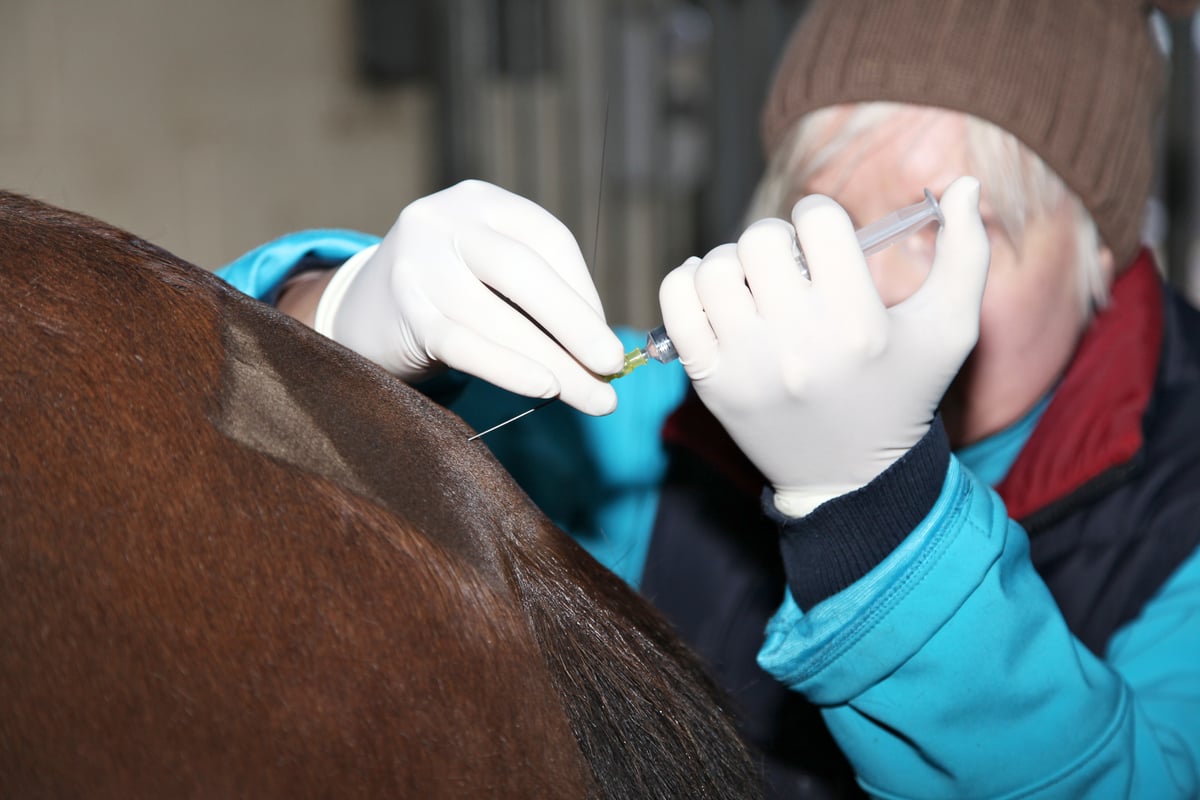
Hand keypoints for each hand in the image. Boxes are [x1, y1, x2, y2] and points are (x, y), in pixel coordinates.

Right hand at [314, 180, 624, 414]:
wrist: (361, 312)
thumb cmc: (448, 294)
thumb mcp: (490, 271)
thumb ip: (540, 293)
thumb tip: (606, 349)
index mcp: (479, 202)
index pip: (548, 239)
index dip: (585, 292)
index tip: (609, 341)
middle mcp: (444, 220)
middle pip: (523, 271)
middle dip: (576, 324)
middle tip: (614, 367)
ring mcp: (417, 263)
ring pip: (496, 315)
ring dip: (553, 362)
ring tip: (591, 397)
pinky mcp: (402, 310)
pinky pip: (464, 343)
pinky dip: (509, 368)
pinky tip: (544, 389)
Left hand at [659, 177, 988, 516]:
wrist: (853, 478)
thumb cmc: (904, 393)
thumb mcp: (951, 329)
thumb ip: (968, 253)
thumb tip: (967, 182)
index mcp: (858, 323)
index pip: (816, 220)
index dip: (820, 219)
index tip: (826, 245)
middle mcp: (798, 344)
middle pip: (759, 239)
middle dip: (777, 240)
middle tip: (791, 265)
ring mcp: (748, 365)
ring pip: (714, 268)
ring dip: (733, 264)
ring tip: (756, 284)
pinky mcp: (711, 383)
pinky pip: (675, 304)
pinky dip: (687, 285)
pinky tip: (716, 295)